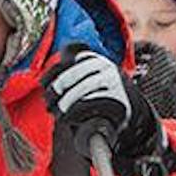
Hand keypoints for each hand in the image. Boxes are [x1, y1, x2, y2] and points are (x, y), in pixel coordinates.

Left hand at [43, 46, 159, 159]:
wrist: (131, 114)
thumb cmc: (101, 99)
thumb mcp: (89, 81)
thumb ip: (72, 76)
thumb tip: (46, 82)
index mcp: (96, 59)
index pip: (70, 57)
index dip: (53, 72)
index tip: (44, 85)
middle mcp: (106, 66)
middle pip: (73, 73)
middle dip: (56, 88)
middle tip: (48, 103)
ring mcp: (113, 81)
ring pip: (82, 88)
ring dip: (65, 102)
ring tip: (58, 113)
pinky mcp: (117, 99)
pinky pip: (92, 103)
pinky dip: (76, 111)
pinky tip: (68, 117)